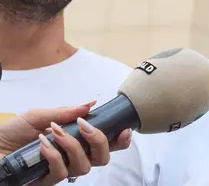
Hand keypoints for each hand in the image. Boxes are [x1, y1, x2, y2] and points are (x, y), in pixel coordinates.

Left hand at [0, 102, 131, 185]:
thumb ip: (64, 112)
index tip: (124, 129)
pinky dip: (54, 155)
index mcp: (75, 141)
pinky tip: (41, 144)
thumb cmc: (10, 135)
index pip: (106, 144)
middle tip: (85, 126)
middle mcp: (72, 158)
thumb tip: (90, 104)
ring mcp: (60, 171)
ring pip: (84, 166)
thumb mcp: (38, 116)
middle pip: (103, 158)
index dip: (120, 140)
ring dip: (73, 146)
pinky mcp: (46, 182)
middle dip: (101, 141)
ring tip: (54, 133)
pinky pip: (60, 172)